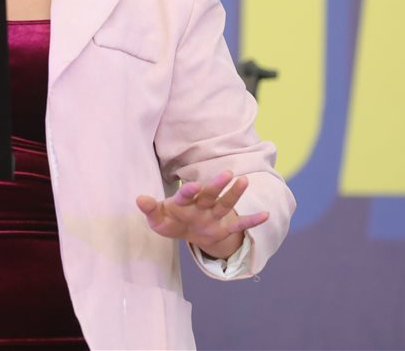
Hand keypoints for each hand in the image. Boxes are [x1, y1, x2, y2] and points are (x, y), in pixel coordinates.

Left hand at [135, 170, 269, 259]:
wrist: (186, 231)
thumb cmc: (170, 221)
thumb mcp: (157, 219)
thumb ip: (150, 209)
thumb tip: (139, 199)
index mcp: (183, 202)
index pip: (186, 195)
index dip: (188, 190)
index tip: (193, 185)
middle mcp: (201, 206)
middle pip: (210, 194)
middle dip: (217, 185)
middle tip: (227, 173)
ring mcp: (213, 216)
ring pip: (225, 204)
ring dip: (234, 194)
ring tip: (245, 181)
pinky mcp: (223, 228)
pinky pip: (238, 226)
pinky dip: (251, 221)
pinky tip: (265, 215)